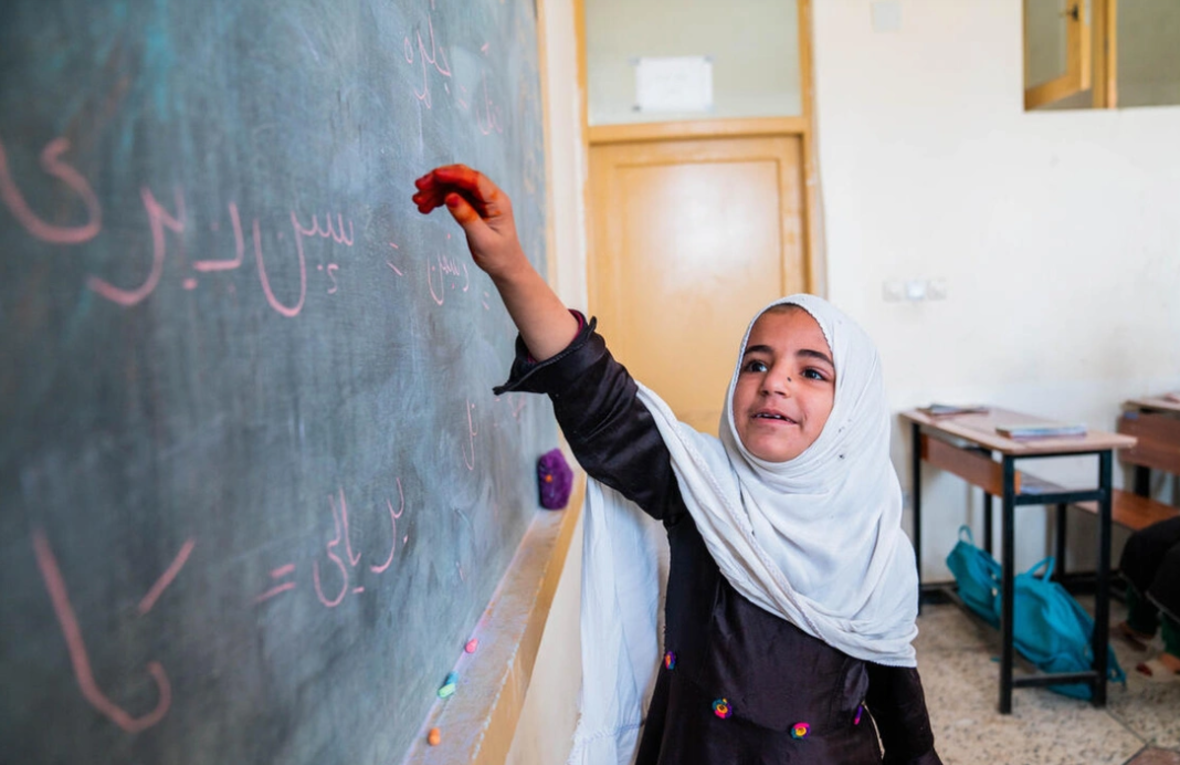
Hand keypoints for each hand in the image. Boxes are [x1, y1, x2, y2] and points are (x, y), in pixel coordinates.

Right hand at [412, 165, 526, 282]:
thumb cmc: (499, 255)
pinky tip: (425, 207)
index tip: (434, 175)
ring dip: (434, 191)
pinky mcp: (471, 206)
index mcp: (497, 201)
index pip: (475, 180)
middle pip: (461, 178)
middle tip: (419, 188)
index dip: (454, 174)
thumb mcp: (482, 239)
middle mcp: (489, 196)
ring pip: (453, 186)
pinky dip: (437, 199)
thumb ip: (466, 217)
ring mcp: (479, 200)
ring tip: (418, 202)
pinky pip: (452, 196)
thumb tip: (450, 197)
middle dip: (438, 180)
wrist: (505, 267)